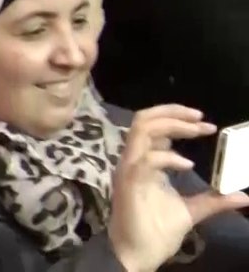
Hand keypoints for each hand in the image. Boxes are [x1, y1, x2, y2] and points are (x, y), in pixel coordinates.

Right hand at [109, 106, 248, 271]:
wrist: (139, 253)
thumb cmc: (157, 231)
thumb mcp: (193, 210)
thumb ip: (214, 199)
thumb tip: (243, 195)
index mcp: (144, 163)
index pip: (154, 127)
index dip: (180, 120)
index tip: (208, 126)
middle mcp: (134, 160)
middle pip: (144, 119)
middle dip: (174, 112)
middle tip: (202, 119)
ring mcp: (129, 169)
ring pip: (141, 129)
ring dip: (172, 124)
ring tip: (196, 130)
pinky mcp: (129, 182)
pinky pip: (147, 159)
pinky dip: (170, 157)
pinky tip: (188, 165)